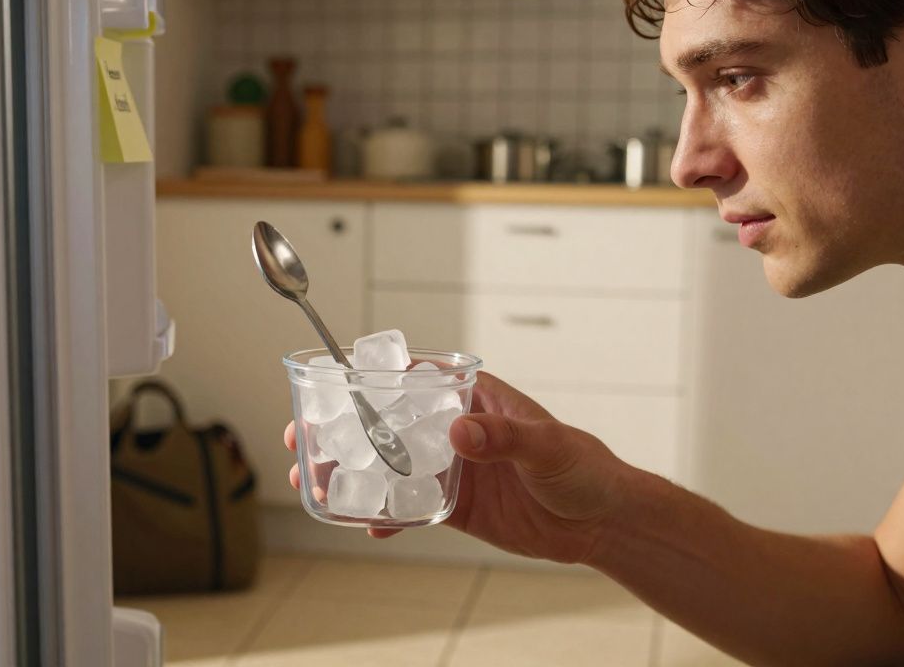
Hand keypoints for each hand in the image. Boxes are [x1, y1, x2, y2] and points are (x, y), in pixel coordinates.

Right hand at [284, 372, 627, 564]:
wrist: (601, 522)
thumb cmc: (583, 467)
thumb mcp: (546, 446)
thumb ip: (503, 436)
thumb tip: (459, 430)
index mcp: (473, 396)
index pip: (413, 376)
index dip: (369, 377)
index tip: (330, 384)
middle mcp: (454, 427)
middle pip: (386, 421)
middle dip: (341, 428)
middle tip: (302, 438)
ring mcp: (450, 466)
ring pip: (388, 464)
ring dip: (351, 473)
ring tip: (313, 484)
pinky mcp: (454, 504)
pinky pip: (408, 506)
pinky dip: (385, 515)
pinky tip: (365, 526)